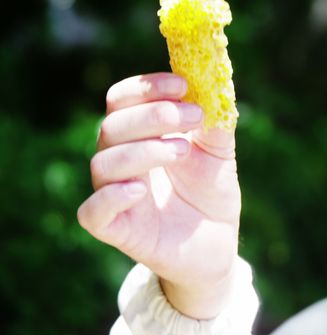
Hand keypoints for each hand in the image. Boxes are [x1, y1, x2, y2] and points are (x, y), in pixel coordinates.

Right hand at [77, 73, 239, 318]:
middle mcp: (121, 161)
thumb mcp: (220, 157)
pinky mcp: (116, 230)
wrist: (218, 243)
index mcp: (140, 136)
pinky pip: (93, 212)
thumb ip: (214, 128)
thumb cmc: (211, 194)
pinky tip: (140, 189)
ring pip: (104, 163)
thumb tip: (214, 94)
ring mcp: (115, 195)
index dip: (146, 87)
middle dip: (153, 114)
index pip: (122, 100)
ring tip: (183, 151)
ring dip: (144, 150)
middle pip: (112, 126)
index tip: (182, 84)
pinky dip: (111, 197)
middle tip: (192, 115)